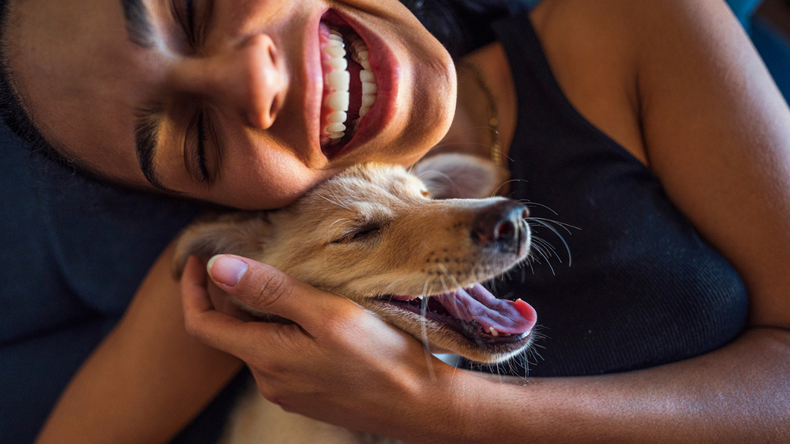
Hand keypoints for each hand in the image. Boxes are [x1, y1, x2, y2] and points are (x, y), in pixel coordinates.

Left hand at [180, 255, 450, 437]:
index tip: (197, 259)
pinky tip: (315, 316)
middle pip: (232, 331)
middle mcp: (268, 380)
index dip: (191, 290)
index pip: (202, 325)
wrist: (421, 404)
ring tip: (295, 282)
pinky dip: (285, 331)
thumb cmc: (381, 356)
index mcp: (265, 357)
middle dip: (236, 295)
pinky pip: (282, 357)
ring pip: (260, 342)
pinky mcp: (309, 395)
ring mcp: (288, 391)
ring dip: (266, 313)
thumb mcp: (326, 313)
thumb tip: (217, 267)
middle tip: (259, 257)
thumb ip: (272, 291)